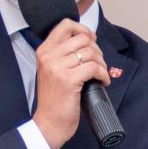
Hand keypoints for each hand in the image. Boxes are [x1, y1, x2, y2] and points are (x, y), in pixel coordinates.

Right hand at [32, 20, 111, 148]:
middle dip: (97, 50)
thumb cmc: (54, 99)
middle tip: (98, 63)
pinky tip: (103, 81)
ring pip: (90, 53)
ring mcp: (58, 67)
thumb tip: (88, 41)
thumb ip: (63, 54)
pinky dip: (103, 74)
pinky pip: (94, 68)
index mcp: (44, 51)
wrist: (49, 122)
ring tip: (101, 73)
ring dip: (101, 63)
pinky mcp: (69, 79)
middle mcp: (49, 56)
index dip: (83, 29)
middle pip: (83, 39)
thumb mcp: (52, 70)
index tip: (92, 40)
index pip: (65, 25)